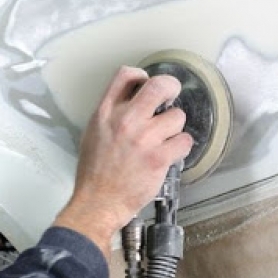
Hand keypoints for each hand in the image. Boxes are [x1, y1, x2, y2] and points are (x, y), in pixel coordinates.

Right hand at [54, 66, 192, 256]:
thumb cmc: (94, 172)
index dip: (142, 75)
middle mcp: (125, 120)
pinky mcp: (159, 157)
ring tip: (164, 139)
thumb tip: (132, 102)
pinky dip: (180, 147)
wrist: (98, 202)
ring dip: (174, 127)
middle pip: (159, 85)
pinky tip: (169, 153)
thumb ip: (111, 114)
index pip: (126, 75)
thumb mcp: (93, 133)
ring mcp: (144, 138)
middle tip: (171, 96)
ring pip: (177, 116)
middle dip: (171, 87)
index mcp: (106, 112)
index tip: (147, 83)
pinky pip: (184, 141)